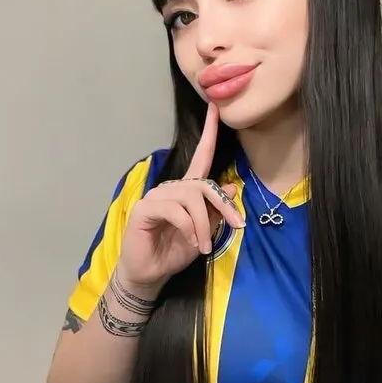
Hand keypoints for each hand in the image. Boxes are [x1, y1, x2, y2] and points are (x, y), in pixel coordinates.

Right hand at [116, 103, 243, 291]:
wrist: (150, 274)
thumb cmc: (174, 253)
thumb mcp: (204, 233)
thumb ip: (215, 212)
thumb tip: (228, 186)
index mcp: (186, 192)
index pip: (200, 157)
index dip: (208, 134)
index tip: (215, 108)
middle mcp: (171, 189)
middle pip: (202, 184)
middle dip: (223, 205)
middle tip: (236, 226)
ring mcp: (156, 197)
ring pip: (190, 197)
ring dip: (203, 224)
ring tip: (205, 246)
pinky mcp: (145, 209)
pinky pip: (174, 210)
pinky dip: (188, 227)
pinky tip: (192, 242)